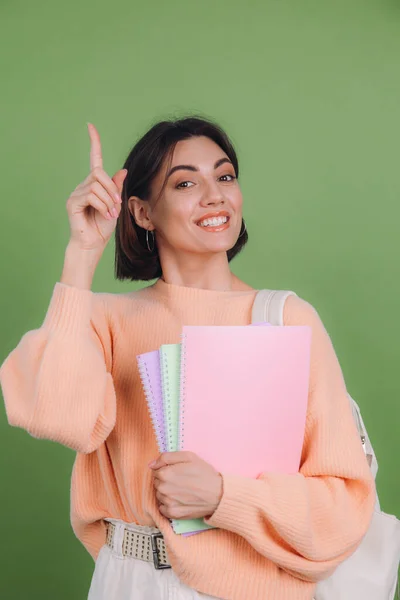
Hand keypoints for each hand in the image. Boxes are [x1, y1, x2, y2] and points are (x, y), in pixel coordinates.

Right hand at [66, 123, 127, 251]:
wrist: (93, 243)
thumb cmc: (103, 225)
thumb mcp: (115, 204)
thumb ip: (116, 188)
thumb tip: (122, 170)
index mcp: (94, 184)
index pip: (95, 159)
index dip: (94, 143)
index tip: (90, 126)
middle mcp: (83, 185)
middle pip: (99, 174)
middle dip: (112, 189)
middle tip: (117, 206)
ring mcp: (76, 193)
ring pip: (97, 186)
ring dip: (109, 201)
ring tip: (110, 214)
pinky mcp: (73, 202)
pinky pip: (91, 195)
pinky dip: (102, 205)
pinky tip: (105, 215)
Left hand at [149, 451, 222, 519]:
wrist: (218, 494)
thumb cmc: (205, 474)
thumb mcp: (188, 456)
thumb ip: (167, 457)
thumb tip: (151, 464)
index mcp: (166, 473)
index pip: (156, 471)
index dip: (166, 470)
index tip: (176, 472)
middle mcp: (164, 489)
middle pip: (157, 483)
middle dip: (165, 481)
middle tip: (180, 480)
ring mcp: (168, 502)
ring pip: (159, 495)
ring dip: (166, 492)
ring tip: (181, 490)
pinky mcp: (173, 514)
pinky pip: (162, 508)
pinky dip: (168, 504)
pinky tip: (179, 500)